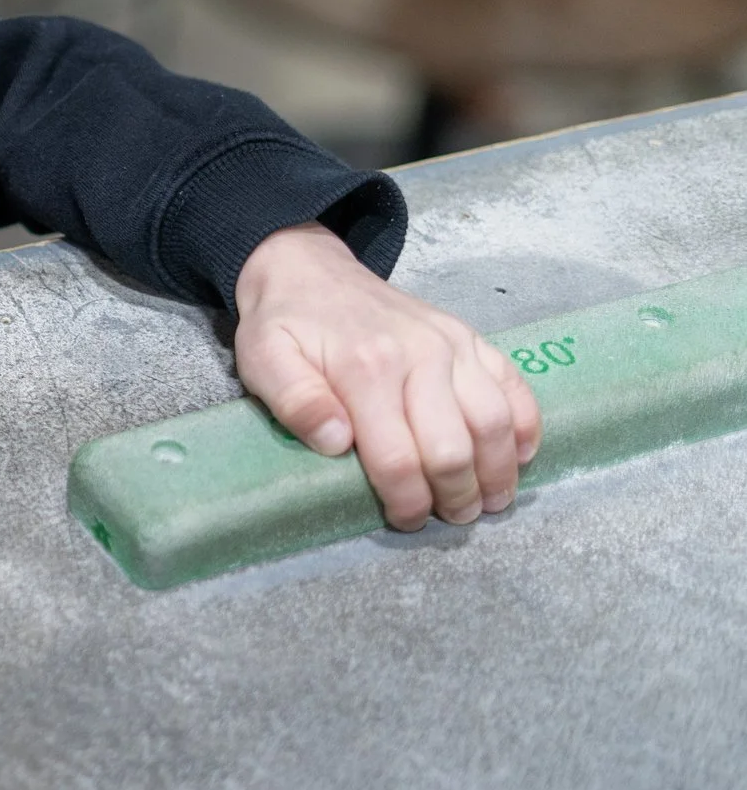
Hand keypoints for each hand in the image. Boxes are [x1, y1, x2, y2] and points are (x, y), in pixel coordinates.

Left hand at [233, 222, 540, 530]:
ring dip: (498, 471)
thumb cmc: (285, 324)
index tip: (405, 520)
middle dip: (457, 495)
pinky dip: (526, 427)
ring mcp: (451, 344)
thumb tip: (337, 444)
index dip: (407, 500)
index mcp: (365, 369)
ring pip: (495, 421)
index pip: (398, 457)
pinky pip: (514, 386)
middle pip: (454, 447)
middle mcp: (418, 355)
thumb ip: (296, 402)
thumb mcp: (263, 360)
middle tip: (452, 518)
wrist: (308, 269)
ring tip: (489, 502)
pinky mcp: (470, 337)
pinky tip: (519, 457)